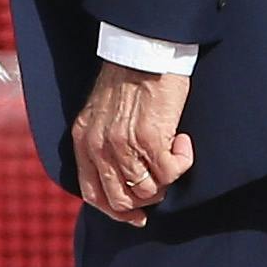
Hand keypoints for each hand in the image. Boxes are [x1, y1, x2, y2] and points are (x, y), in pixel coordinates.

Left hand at [69, 60, 193, 225]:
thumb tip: (121, 174)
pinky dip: (183, 162)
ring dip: (166, 179)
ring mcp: (123, 145)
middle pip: (120, 200)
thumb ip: (102, 142)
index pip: (92, 194)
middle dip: (144, 201)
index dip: (115, 211)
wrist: (144, 50)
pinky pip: (171, 172)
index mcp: (83, 140)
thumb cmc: (129, 76)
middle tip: (162, 186)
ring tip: (173, 153)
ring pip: (147, 191)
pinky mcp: (151, 138)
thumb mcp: (101, 112)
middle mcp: (99, 146)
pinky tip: (183, 142)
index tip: (136, 215)